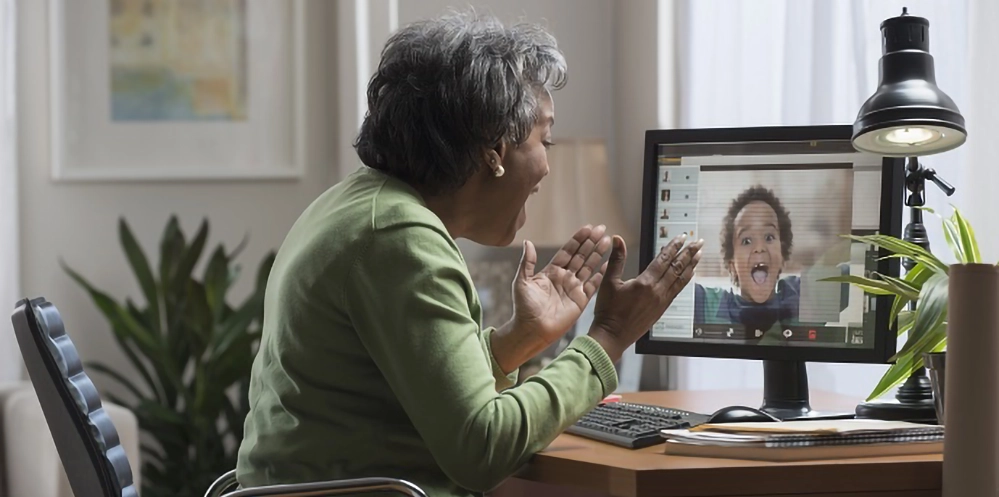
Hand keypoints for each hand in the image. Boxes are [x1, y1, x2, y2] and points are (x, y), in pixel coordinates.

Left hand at [491, 225, 610, 372]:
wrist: (531, 330)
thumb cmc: (523, 307)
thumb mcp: (522, 281)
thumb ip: (527, 262)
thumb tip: (528, 242)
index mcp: (551, 271)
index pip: (568, 251)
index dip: (578, 240)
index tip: (588, 228)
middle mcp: (564, 278)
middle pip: (581, 256)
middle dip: (591, 242)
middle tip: (602, 228)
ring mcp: (574, 288)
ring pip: (589, 266)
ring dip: (598, 253)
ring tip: (608, 240)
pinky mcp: (581, 300)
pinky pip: (594, 284)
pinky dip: (601, 274)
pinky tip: (609, 263)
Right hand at [588, 234, 702, 361]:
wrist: (612, 336)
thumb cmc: (608, 311)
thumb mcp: (609, 282)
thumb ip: (616, 259)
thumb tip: (618, 239)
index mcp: (645, 283)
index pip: (663, 260)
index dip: (673, 247)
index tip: (682, 237)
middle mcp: (657, 292)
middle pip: (677, 268)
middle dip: (689, 253)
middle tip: (699, 242)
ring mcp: (661, 301)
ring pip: (680, 280)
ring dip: (690, 266)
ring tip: (698, 255)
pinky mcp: (662, 309)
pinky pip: (677, 291)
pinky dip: (684, 280)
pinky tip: (688, 275)